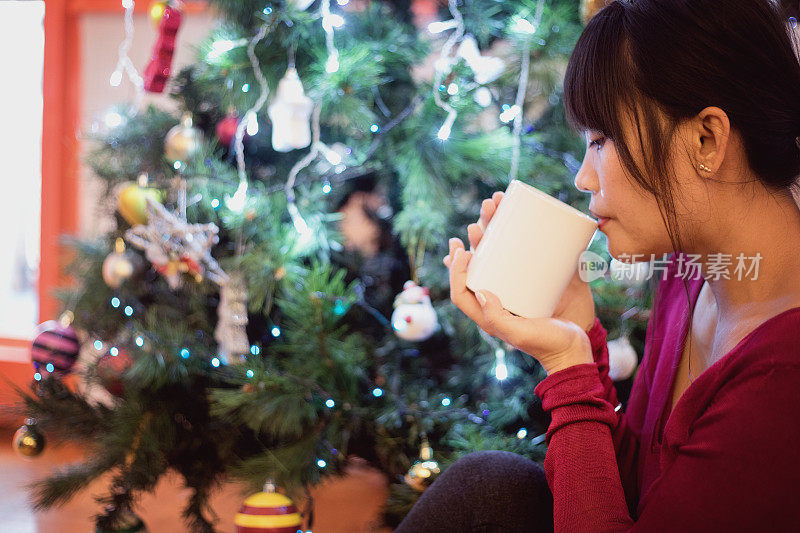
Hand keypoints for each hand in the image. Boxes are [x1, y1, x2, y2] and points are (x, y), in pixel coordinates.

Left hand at [443, 192, 594, 374]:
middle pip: (481, 263)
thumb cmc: (547, 344)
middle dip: (475, 238)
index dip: (456, 270)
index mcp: (489, 312)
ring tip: (492, 205)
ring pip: (501, 251)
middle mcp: (501, 296)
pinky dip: (518, 233)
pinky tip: (516, 217)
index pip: (461, 290)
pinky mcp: (542, 278)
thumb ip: (497, 318)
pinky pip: (526, 252)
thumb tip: (478, 290)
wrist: (577, 348)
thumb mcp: (519, 334)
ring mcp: (521, 286)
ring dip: (492, 227)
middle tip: (475, 222)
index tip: (462, 250)